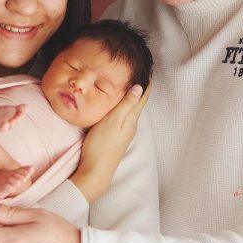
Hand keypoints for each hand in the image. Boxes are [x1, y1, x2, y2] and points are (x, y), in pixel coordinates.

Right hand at [71, 83, 149, 201]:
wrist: (95, 172)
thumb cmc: (101, 146)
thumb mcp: (113, 121)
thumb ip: (125, 105)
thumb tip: (139, 87)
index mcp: (131, 119)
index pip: (142, 98)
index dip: (146, 84)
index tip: (147, 70)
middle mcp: (131, 126)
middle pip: (138, 103)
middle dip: (140, 88)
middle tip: (138, 74)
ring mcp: (124, 133)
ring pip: (131, 111)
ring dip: (132, 98)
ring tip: (129, 86)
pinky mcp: (116, 138)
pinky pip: (124, 118)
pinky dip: (124, 108)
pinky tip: (118, 107)